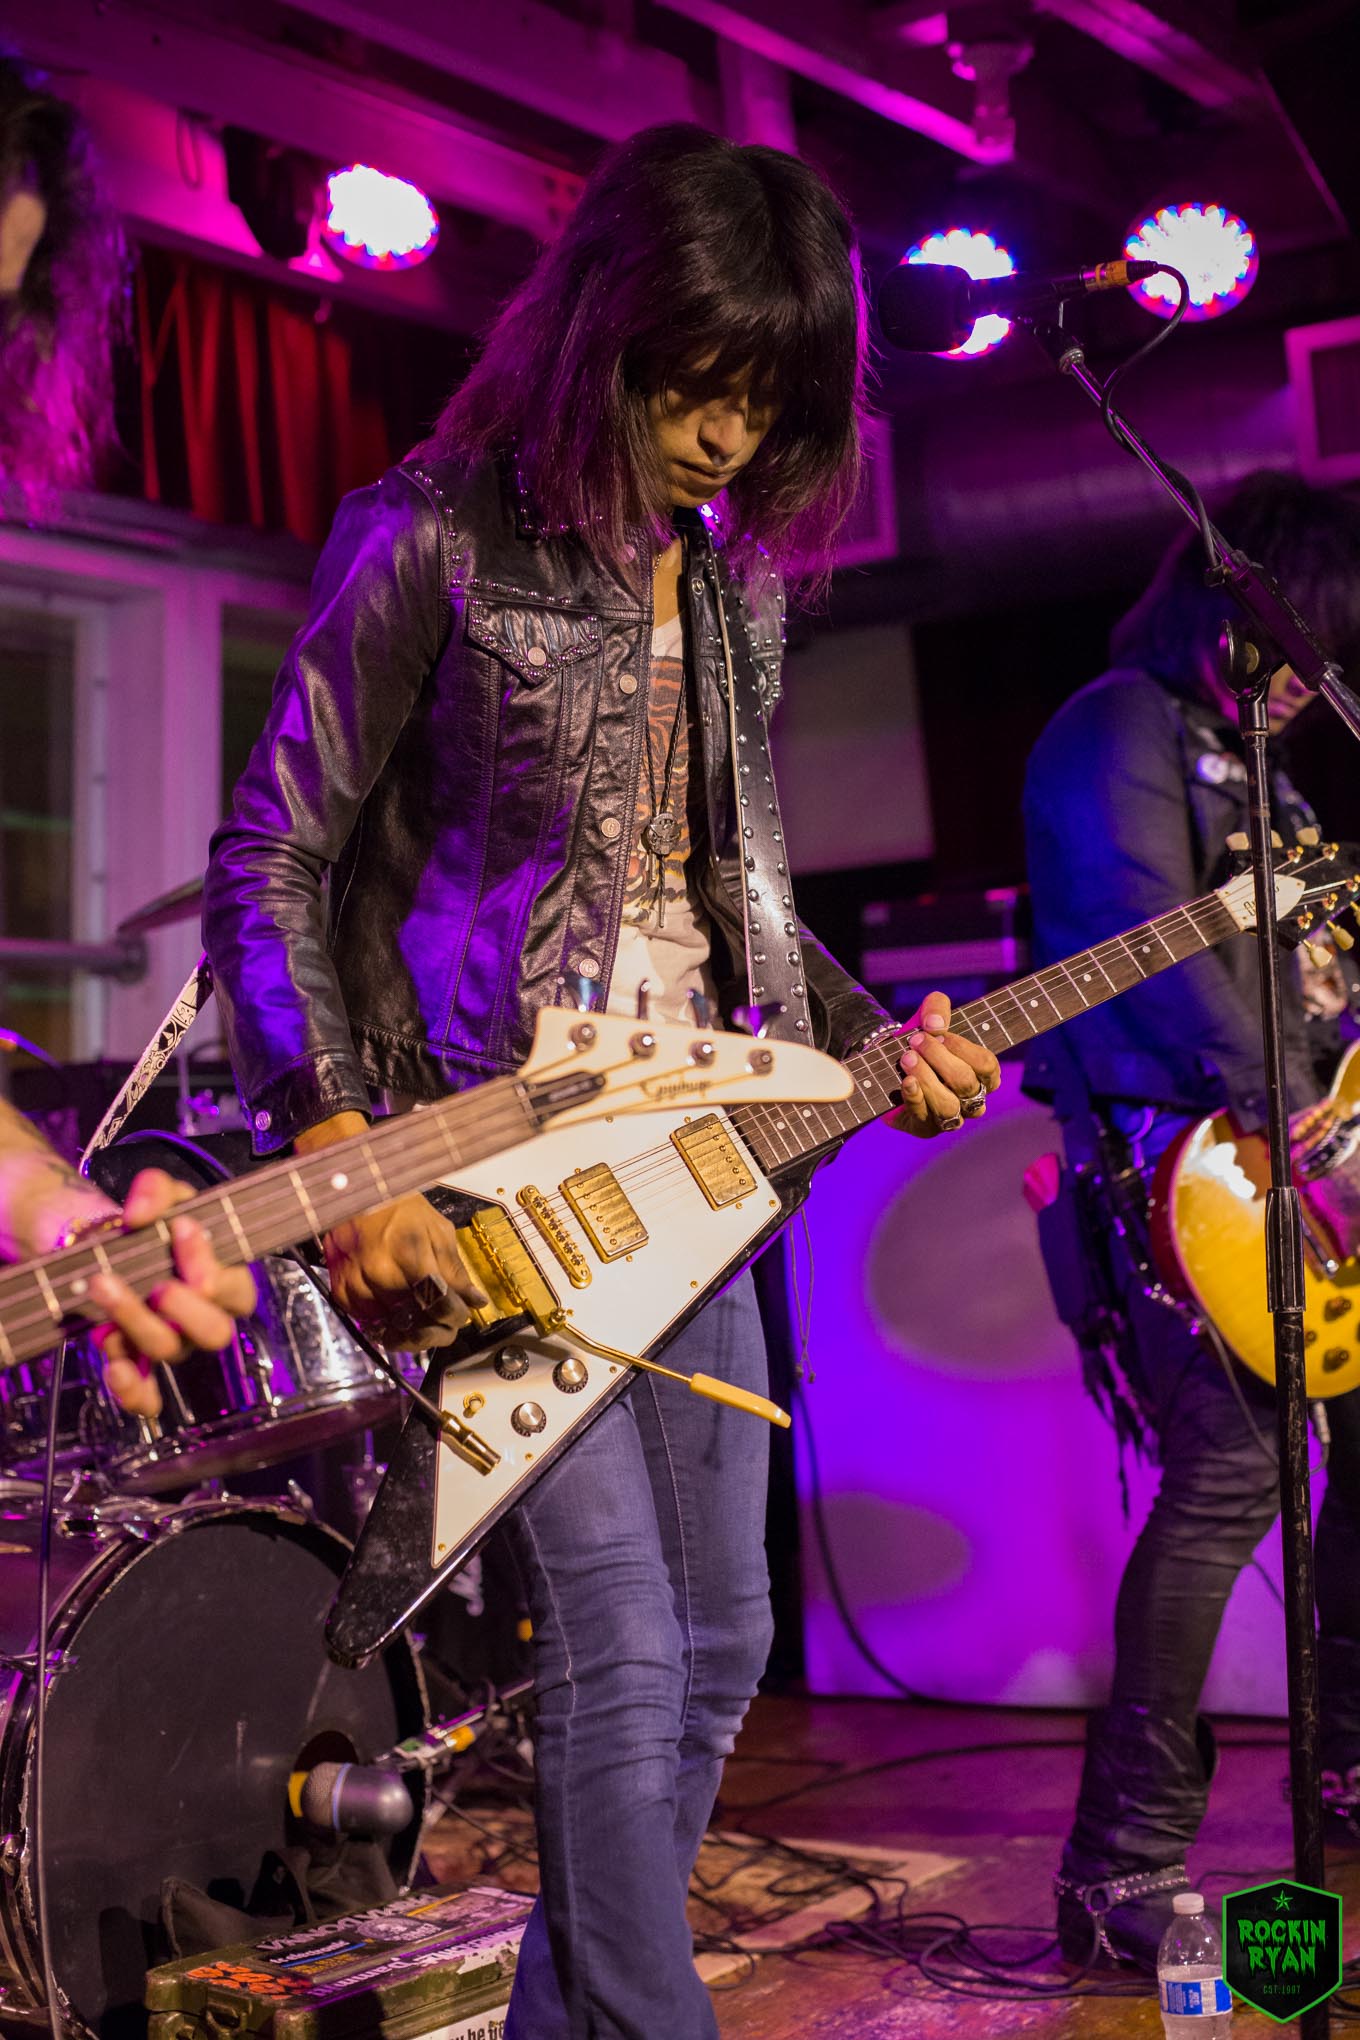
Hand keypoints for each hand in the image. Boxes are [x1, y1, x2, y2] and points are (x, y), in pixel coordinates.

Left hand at [96, 1170, 257, 1416]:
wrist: (106, 1245)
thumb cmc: (150, 1224)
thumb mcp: (161, 1194)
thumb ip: (156, 1190)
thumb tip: (139, 1216)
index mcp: (227, 1281)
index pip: (236, 1287)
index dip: (210, 1263)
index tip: (181, 1228)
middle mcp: (205, 1319)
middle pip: (214, 1333)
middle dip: (184, 1308)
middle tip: (158, 1284)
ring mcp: (172, 1344)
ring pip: (168, 1349)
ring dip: (134, 1319)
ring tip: (103, 1286)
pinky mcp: (136, 1363)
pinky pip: (145, 1396)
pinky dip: (131, 1390)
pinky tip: (114, 1366)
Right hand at [321, 1194, 488, 1347]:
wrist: (356, 1198)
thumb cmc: (398, 1208)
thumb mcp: (437, 1229)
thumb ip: (454, 1267)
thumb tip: (474, 1299)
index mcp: (409, 1250)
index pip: (438, 1302)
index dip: (454, 1314)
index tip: (459, 1312)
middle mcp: (380, 1270)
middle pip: (414, 1321)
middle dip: (433, 1324)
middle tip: (439, 1314)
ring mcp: (357, 1282)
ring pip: (391, 1325)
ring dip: (408, 1323)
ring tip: (415, 1304)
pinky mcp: (341, 1289)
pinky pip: (366, 1320)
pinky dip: (382, 1317)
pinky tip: (391, 1302)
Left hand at [883, 991, 1000, 1136]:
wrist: (890, 1064)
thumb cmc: (922, 1041)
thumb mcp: (929, 1017)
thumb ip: (937, 1009)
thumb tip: (935, 1023)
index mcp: (984, 1075)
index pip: (986, 1065)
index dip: (962, 1048)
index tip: (938, 1033)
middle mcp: (972, 1100)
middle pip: (965, 1083)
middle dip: (938, 1058)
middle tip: (915, 1041)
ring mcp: (951, 1117)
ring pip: (948, 1105)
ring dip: (926, 1078)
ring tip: (907, 1058)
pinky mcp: (926, 1128)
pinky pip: (924, 1118)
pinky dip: (915, 1098)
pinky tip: (906, 1081)